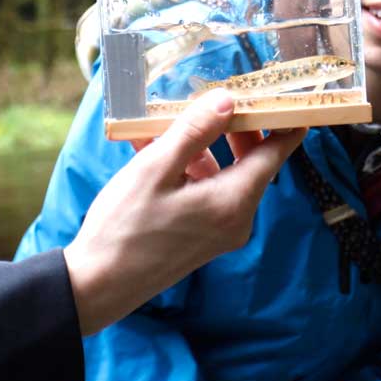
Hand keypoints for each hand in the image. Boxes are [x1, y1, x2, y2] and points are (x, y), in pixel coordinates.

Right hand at [63, 93, 304, 333]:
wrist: (97, 286)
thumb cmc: (123, 227)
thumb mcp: (155, 169)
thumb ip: (194, 131)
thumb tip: (227, 100)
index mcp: (234, 201)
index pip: (276, 152)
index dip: (283, 119)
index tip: (283, 93)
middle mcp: (237, 218)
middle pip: (251, 161)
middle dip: (233, 127)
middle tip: (212, 100)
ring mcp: (221, 230)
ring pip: (224, 174)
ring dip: (201, 146)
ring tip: (169, 120)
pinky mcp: (203, 236)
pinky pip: (206, 191)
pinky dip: (188, 168)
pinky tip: (154, 147)